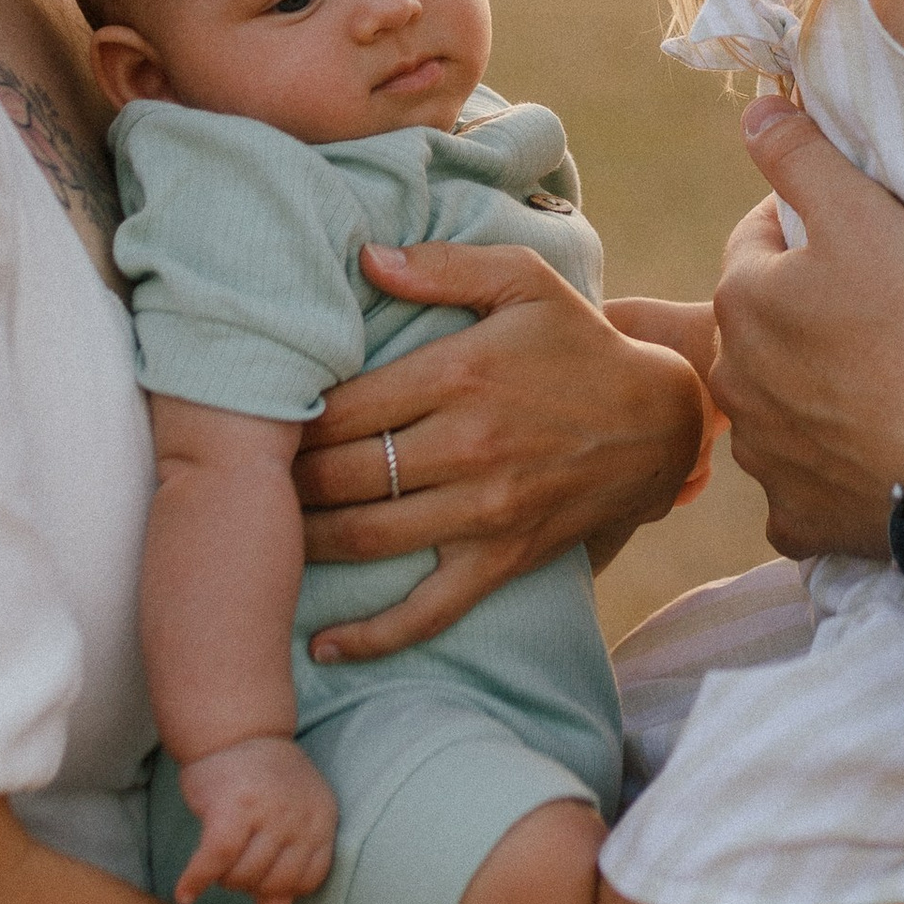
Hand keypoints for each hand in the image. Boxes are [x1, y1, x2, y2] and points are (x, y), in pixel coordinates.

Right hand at [175, 735, 336, 903]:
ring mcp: (268, 811)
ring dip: (223, 878)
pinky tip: (185, 893)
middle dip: (249, 884)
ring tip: (216, 861)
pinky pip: (214, 861)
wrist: (236, 729)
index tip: (263, 880)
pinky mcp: (233, 808)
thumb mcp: (287, 818)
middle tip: (234, 863)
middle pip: (273, 882)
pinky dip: (196, 880)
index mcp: (322, 817)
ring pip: (242, 875)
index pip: (309, 879)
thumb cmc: (261, 781)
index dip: (282, 888)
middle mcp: (300, 815)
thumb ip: (286, 866)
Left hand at [293, 244, 706, 660]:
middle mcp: (467, 446)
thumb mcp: (523, 282)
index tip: (253, 418)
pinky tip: (321, 646)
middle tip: (246, 480)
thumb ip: (442, 266)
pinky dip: (372, 637)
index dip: (287, 417)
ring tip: (263, 536)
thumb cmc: (576, 343)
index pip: (344, 405)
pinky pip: (428, 612)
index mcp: (461, 373)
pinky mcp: (502, 559)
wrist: (658, 421)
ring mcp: (485, 511)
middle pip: (343, 475)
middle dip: (283, 481)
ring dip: (306, 542)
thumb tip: (365, 257)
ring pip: (368, 539)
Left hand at [712, 99, 903, 559]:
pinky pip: (799, 482)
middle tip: (872, 306)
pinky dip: (824, 466)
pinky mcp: (796, 515)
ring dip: (808, 386)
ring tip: (872, 378)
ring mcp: (762, 456)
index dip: (805, 225)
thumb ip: (800, 156)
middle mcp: (732, 382)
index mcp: (738, 302)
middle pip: (761, 324)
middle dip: (799, 309)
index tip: (857, 231)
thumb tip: (755, 113)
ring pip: (775, 403)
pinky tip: (864, 452)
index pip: (756, 240)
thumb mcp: (863, 213)